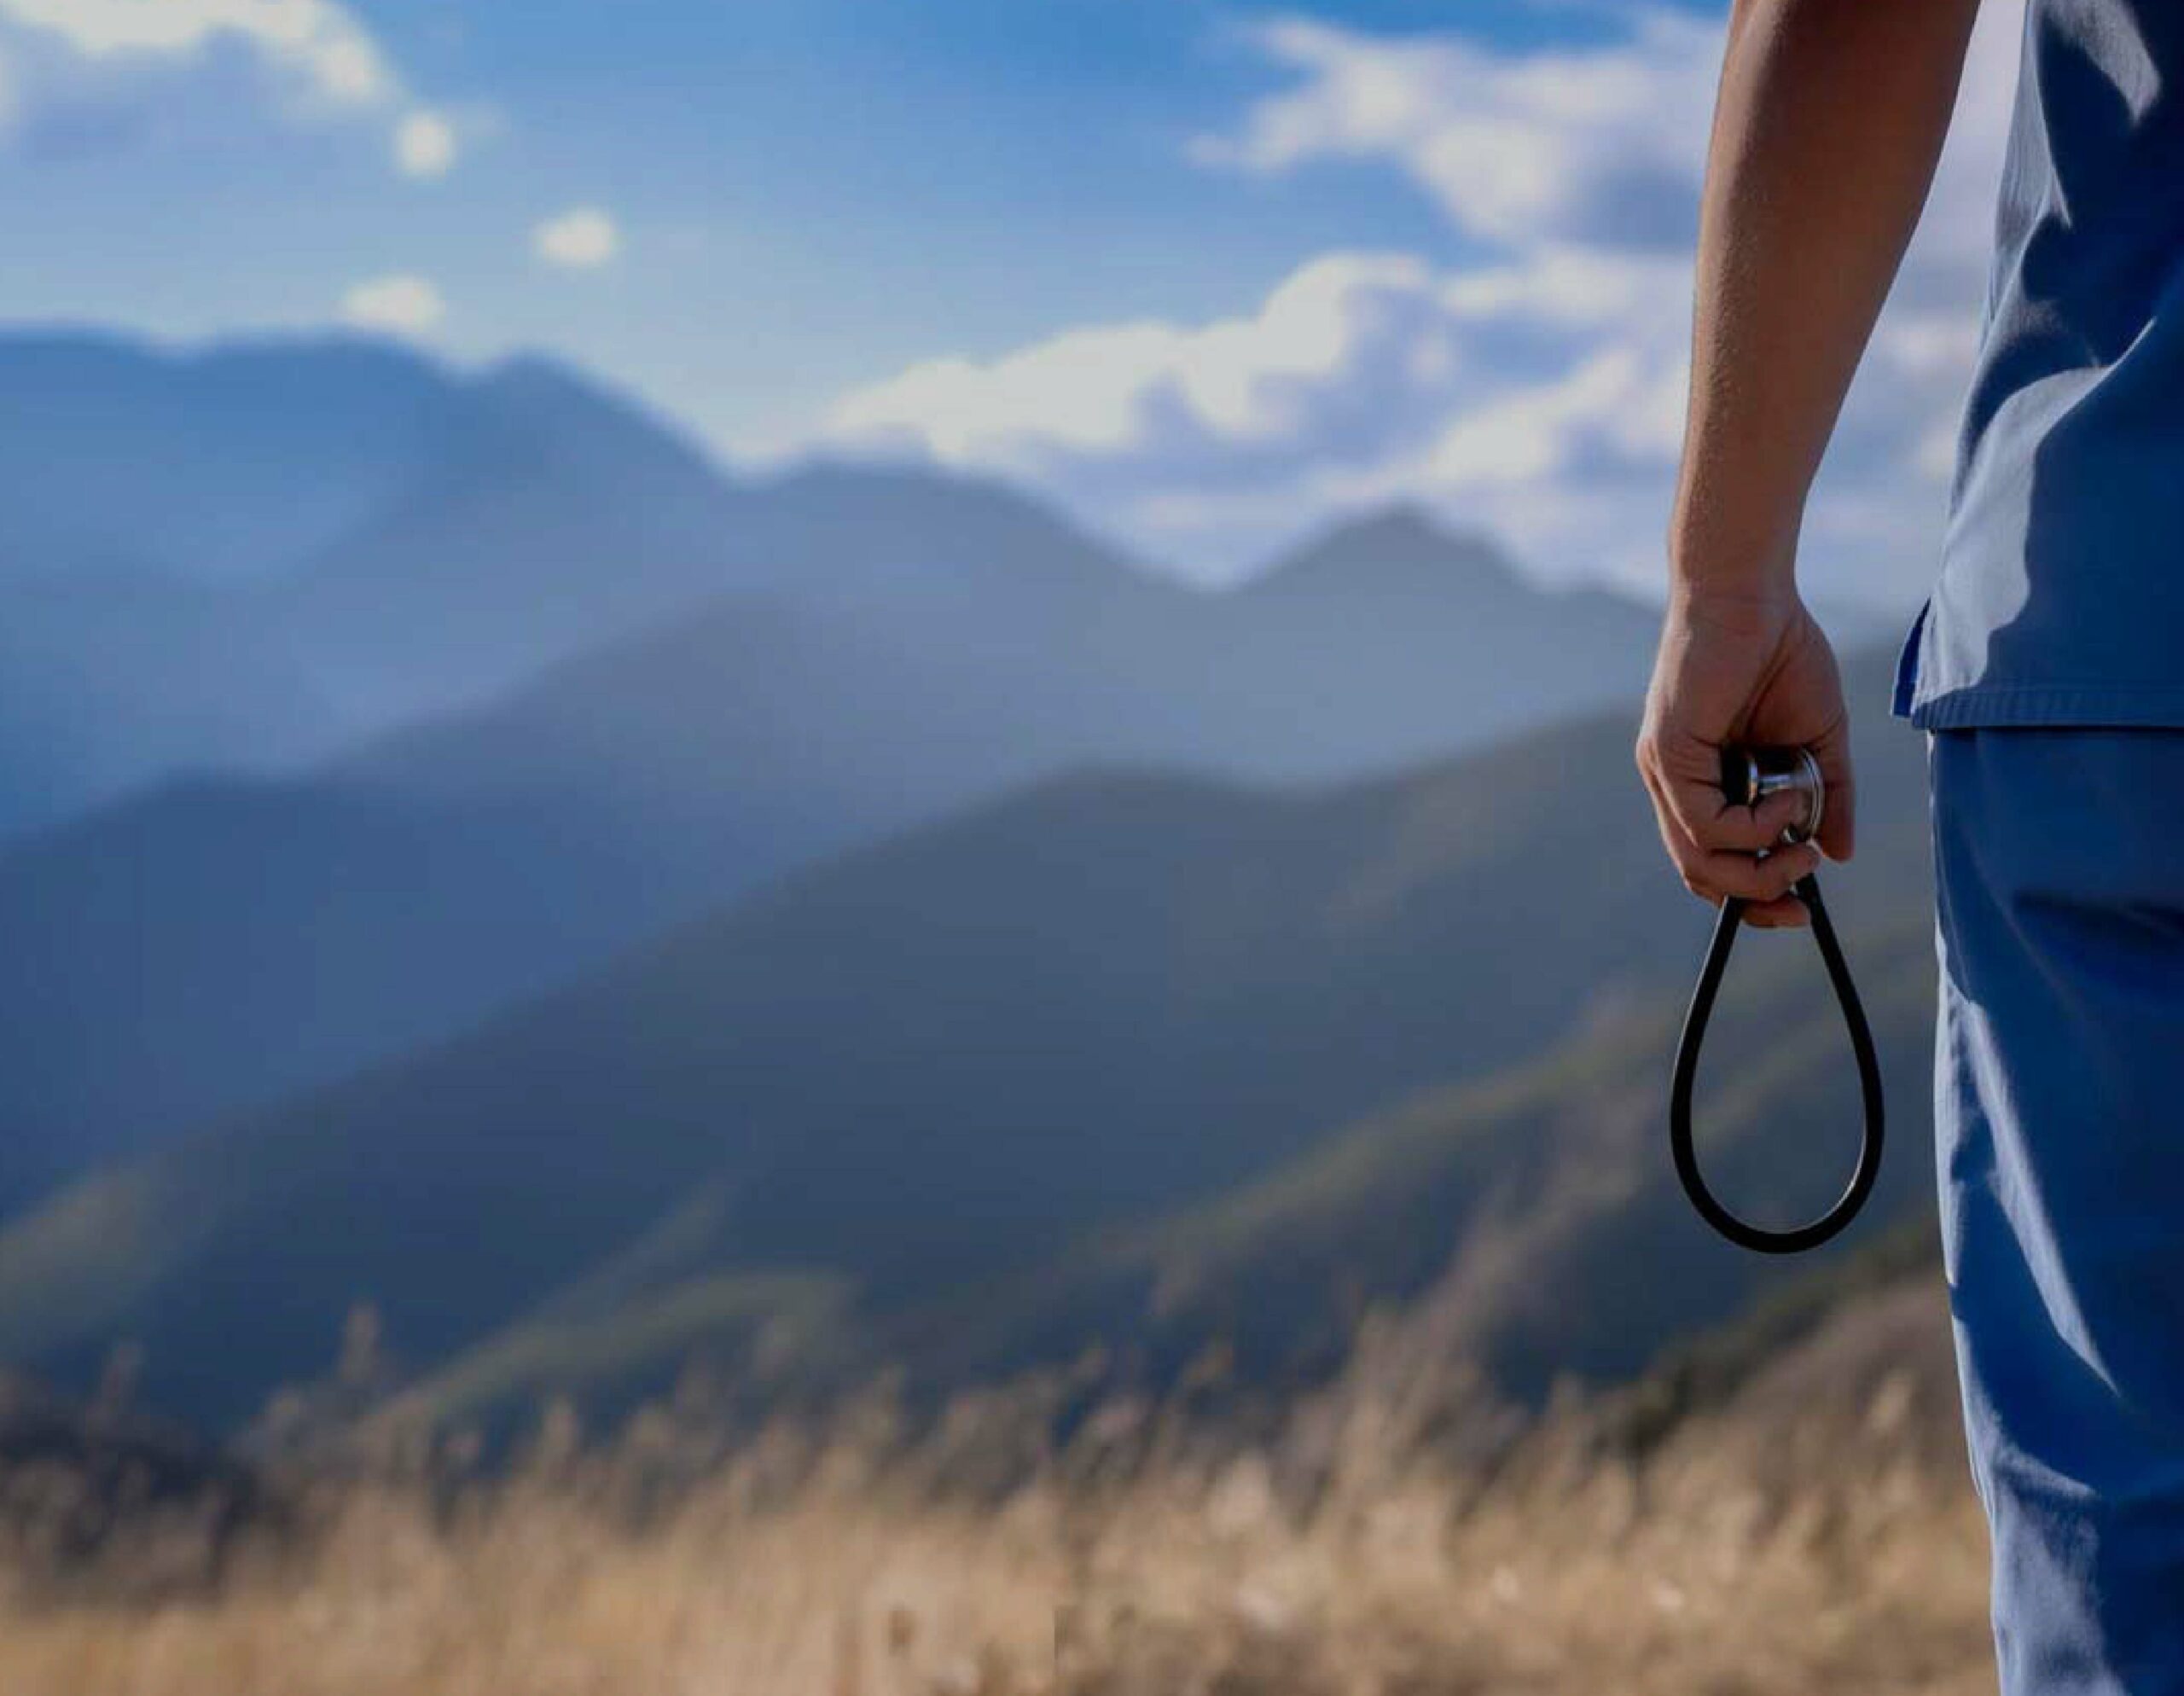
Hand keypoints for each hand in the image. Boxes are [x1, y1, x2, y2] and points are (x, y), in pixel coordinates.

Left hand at [1635, 587, 1854, 929]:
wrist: (1756, 594)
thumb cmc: (1781, 654)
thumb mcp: (1817, 741)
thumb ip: (1827, 799)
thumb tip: (1839, 854)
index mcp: (1702, 783)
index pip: (1712, 863)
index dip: (1753, 897)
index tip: (1801, 908)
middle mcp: (1674, 783)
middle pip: (1701, 874)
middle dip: (1758, 896)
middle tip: (1805, 877)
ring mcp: (1665, 771)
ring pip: (1699, 859)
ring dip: (1761, 863)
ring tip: (1801, 833)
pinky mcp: (1667, 753)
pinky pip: (1705, 823)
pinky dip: (1755, 825)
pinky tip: (1788, 795)